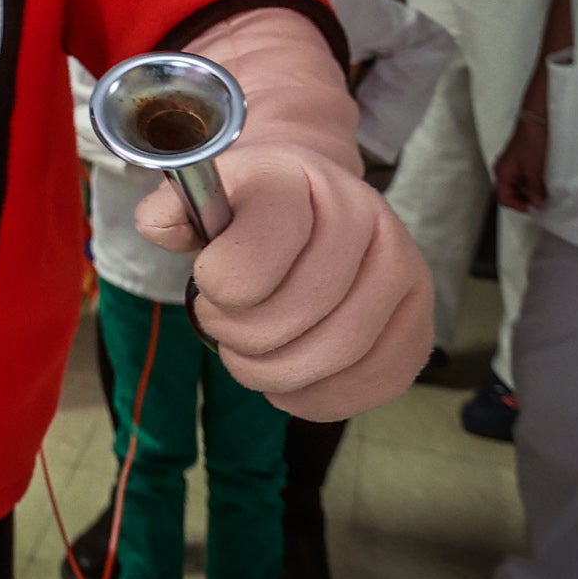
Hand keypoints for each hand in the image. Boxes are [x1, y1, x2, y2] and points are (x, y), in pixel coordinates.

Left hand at [137, 151, 432, 419]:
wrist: (308, 198)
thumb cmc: (249, 208)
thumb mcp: (205, 196)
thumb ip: (172, 212)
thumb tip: (158, 224)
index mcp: (301, 181)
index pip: (252, 260)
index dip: (218, 287)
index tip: (207, 283)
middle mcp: (366, 216)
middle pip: (297, 315)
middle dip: (241, 338)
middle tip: (222, 327)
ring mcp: (404, 268)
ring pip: (338, 354)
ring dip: (276, 372)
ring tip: (251, 355)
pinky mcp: (419, 320)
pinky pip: (376, 382)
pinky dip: (322, 397)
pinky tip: (290, 383)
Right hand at [492, 107, 549, 211]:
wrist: (539, 119)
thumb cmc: (533, 142)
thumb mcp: (535, 169)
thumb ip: (535, 189)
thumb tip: (538, 205)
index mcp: (502, 173)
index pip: (505, 198)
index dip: (520, 206)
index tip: (537, 208)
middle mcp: (505, 170)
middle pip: (512, 193)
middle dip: (528, 199)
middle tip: (545, 201)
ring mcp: (514, 165)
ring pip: (521, 186)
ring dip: (533, 191)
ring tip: (548, 192)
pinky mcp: (523, 160)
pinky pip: (527, 177)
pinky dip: (535, 182)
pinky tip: (547, 181)